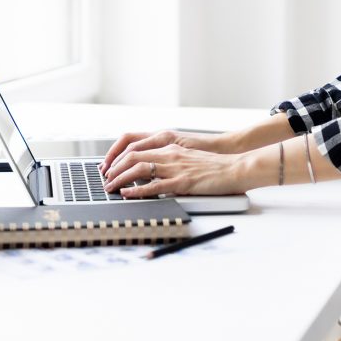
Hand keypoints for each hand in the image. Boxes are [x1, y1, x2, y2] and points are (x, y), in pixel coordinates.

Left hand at [102, 142, 246, 197]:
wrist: (236, 167)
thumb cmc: (215, 166)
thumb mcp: (189, 158)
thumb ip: (171, 161)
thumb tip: (153, 173)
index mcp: (171, 147)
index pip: (135, 147)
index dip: (118, 157)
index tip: (109, 168)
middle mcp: (170, 154)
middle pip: (132, 156)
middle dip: (114, 168)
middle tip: (105, 179)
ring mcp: (176, 167)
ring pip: (139, 168)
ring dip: (120, 178)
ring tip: (110, 188)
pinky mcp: (183, 182)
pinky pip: (154, 185)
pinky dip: (137, 190)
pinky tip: (127, 194)